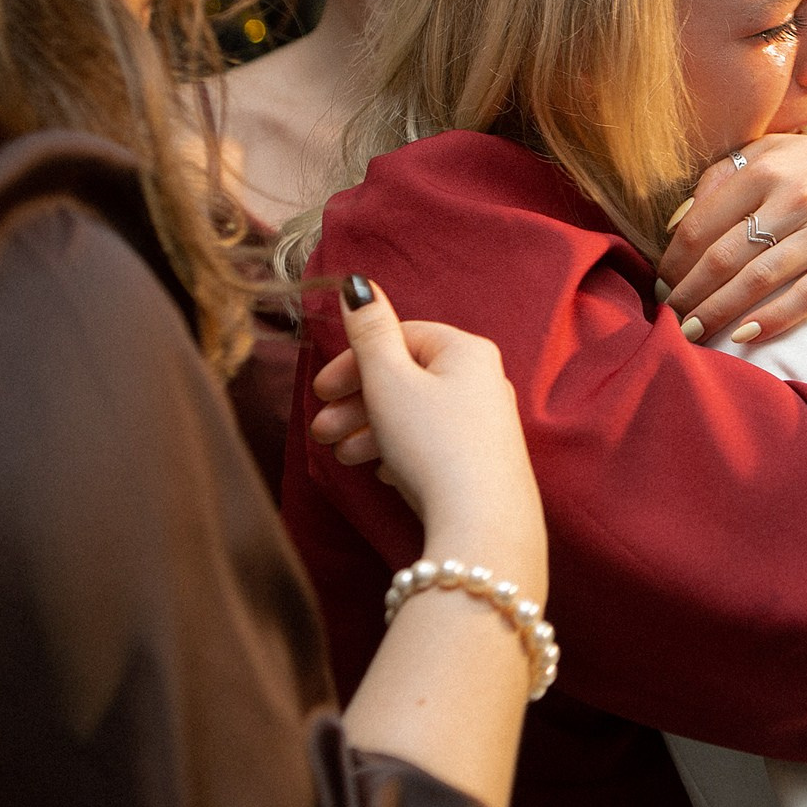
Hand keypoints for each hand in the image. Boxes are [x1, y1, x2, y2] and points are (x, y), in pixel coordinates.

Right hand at [306, 277, 546, 592]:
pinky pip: (432, 445)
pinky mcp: (483, 462)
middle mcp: (484, 380)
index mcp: (465, 350)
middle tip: (320, 432)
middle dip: (356, 404)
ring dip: (371, 430)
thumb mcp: (389, 381)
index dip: (354, 361)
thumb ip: (369, 331)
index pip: (400, 338)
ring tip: (342, 457)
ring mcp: (486, 423)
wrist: (480, 522)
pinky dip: (400, 452)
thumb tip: (359, 283)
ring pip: (415, 415)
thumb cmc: (433, 443)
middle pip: (406, 379)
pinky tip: (381, 473)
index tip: (321, 391)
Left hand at [656, 125, 806, 344]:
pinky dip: (771, 319)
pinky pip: (805, 296)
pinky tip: (745, 335)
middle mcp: (793, 196)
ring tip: (693, 333)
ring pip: (757, 280)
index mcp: (766, 168)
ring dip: (718, 312)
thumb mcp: (779, 150)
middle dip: (688, 293)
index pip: (702, 222)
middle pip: (723, 256)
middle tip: (668, 316)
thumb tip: (680, 216)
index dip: (674, 259)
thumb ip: (727, 173)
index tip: (661, 282)